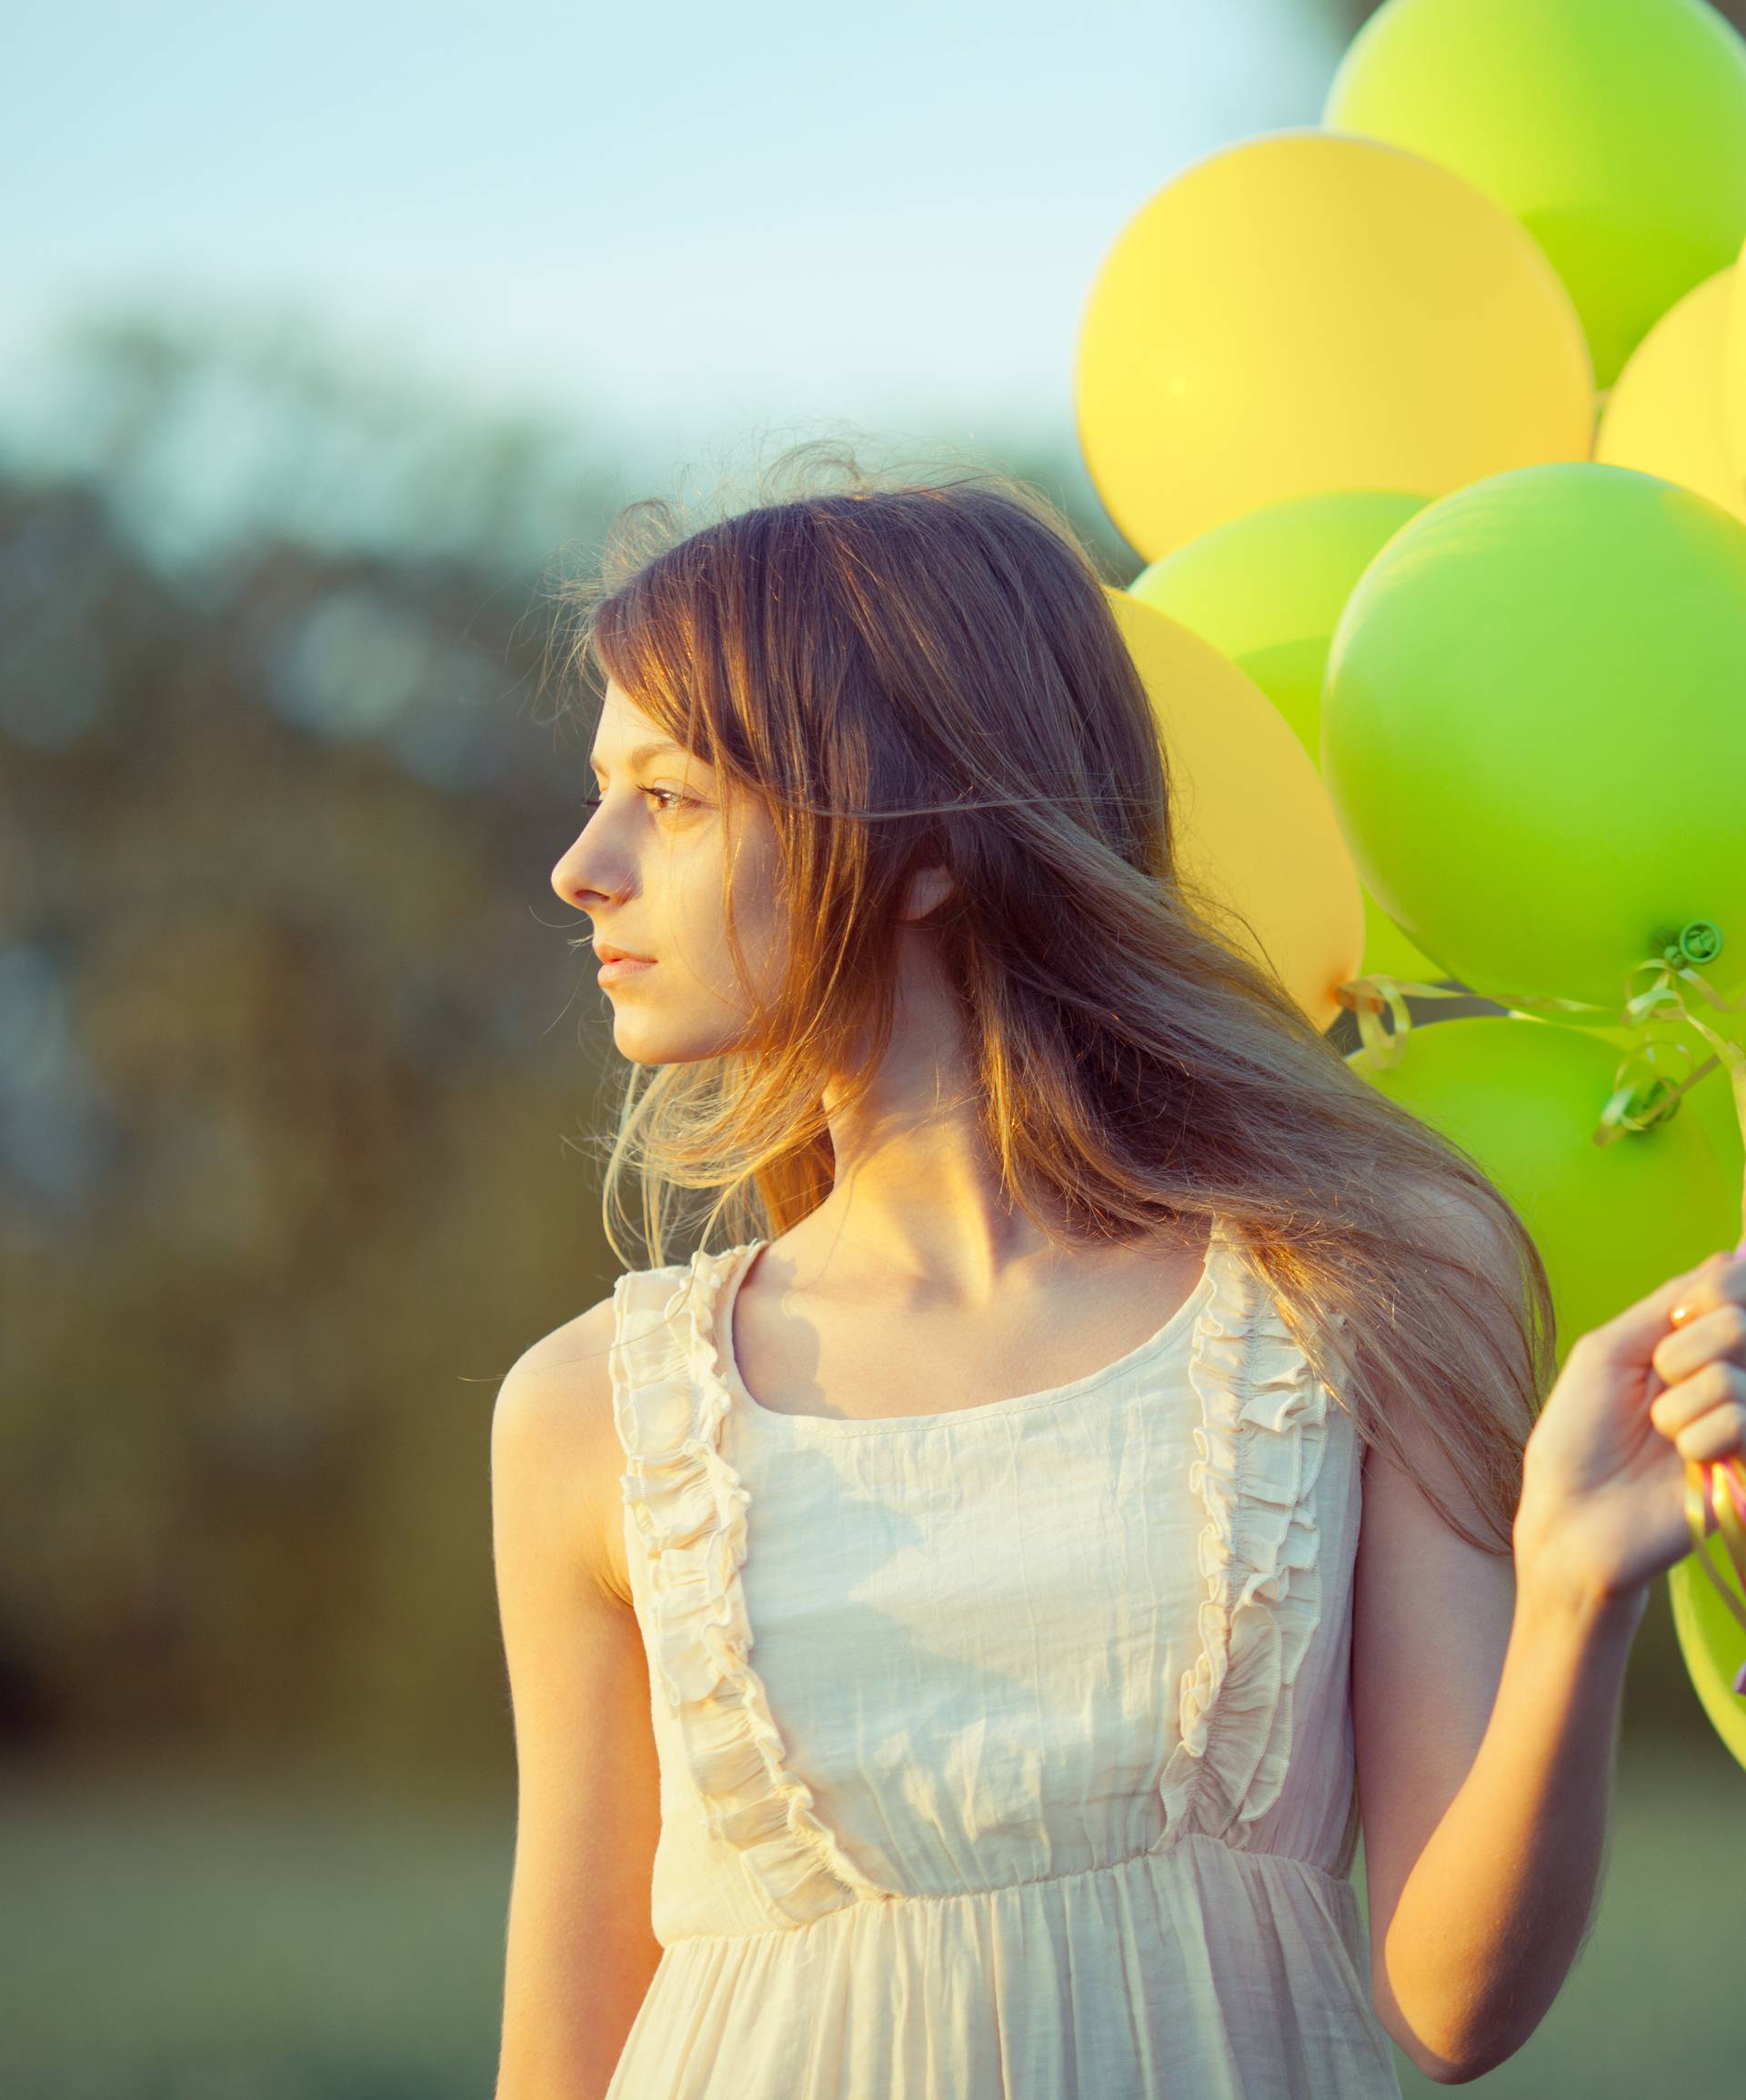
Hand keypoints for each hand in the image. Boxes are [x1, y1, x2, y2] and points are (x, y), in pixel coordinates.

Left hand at [1515, 1244, 1745, 1610]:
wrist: (1572, 1516)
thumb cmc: (1578, 1435)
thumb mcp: (1610, 1350)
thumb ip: (1673, 1301)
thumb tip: (1733, 1251)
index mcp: (1695, 1342)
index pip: (1734, 1285)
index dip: (1716, 1289)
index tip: (1682, 1314)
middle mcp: (1730, 1375)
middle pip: (1739, 1320)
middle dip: (1684, 1350)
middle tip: (1658, 1384)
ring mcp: (1743, 1421)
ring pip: (1735, 1374)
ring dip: (1679, 1405)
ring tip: (1661, 1435)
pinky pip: (1739, 1418)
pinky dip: (1696, 1438)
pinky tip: (1682, 1463)